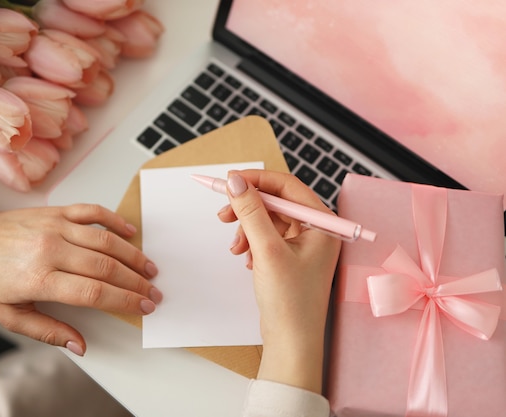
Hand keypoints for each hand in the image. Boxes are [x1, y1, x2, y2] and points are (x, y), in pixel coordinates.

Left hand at [0, 203, 161, 355]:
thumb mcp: (11, 315)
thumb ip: (48, 331)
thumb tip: (80, 345)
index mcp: (39, 278)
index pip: (93, 292)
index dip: (124, 301)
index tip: (143, 307)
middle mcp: (50, 249)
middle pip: (106, 267)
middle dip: (136, 282)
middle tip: (153, 293)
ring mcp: (56, 226)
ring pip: (105, 241)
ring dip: (133, 256)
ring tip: (150, 269)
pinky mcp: (57, 211)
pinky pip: (93, 212)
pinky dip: (115, 221)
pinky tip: (130, 232)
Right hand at [217, 169, 339, 392]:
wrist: (291, 343)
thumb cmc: (290, 301)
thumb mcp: (267, 250)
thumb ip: (251, 211)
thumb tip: (236, 181)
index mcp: (322, 224)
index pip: (286, 187)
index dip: (256, 180)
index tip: (229, 181)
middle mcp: (316, 231)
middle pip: (275, 202)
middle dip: (247, 209)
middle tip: (223, 215)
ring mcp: (303, 245)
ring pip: (267, 221)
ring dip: (247, 229)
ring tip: (237, 249)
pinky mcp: (290, 258)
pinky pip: (266, 238)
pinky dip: (252, 244)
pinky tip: (247, 260)